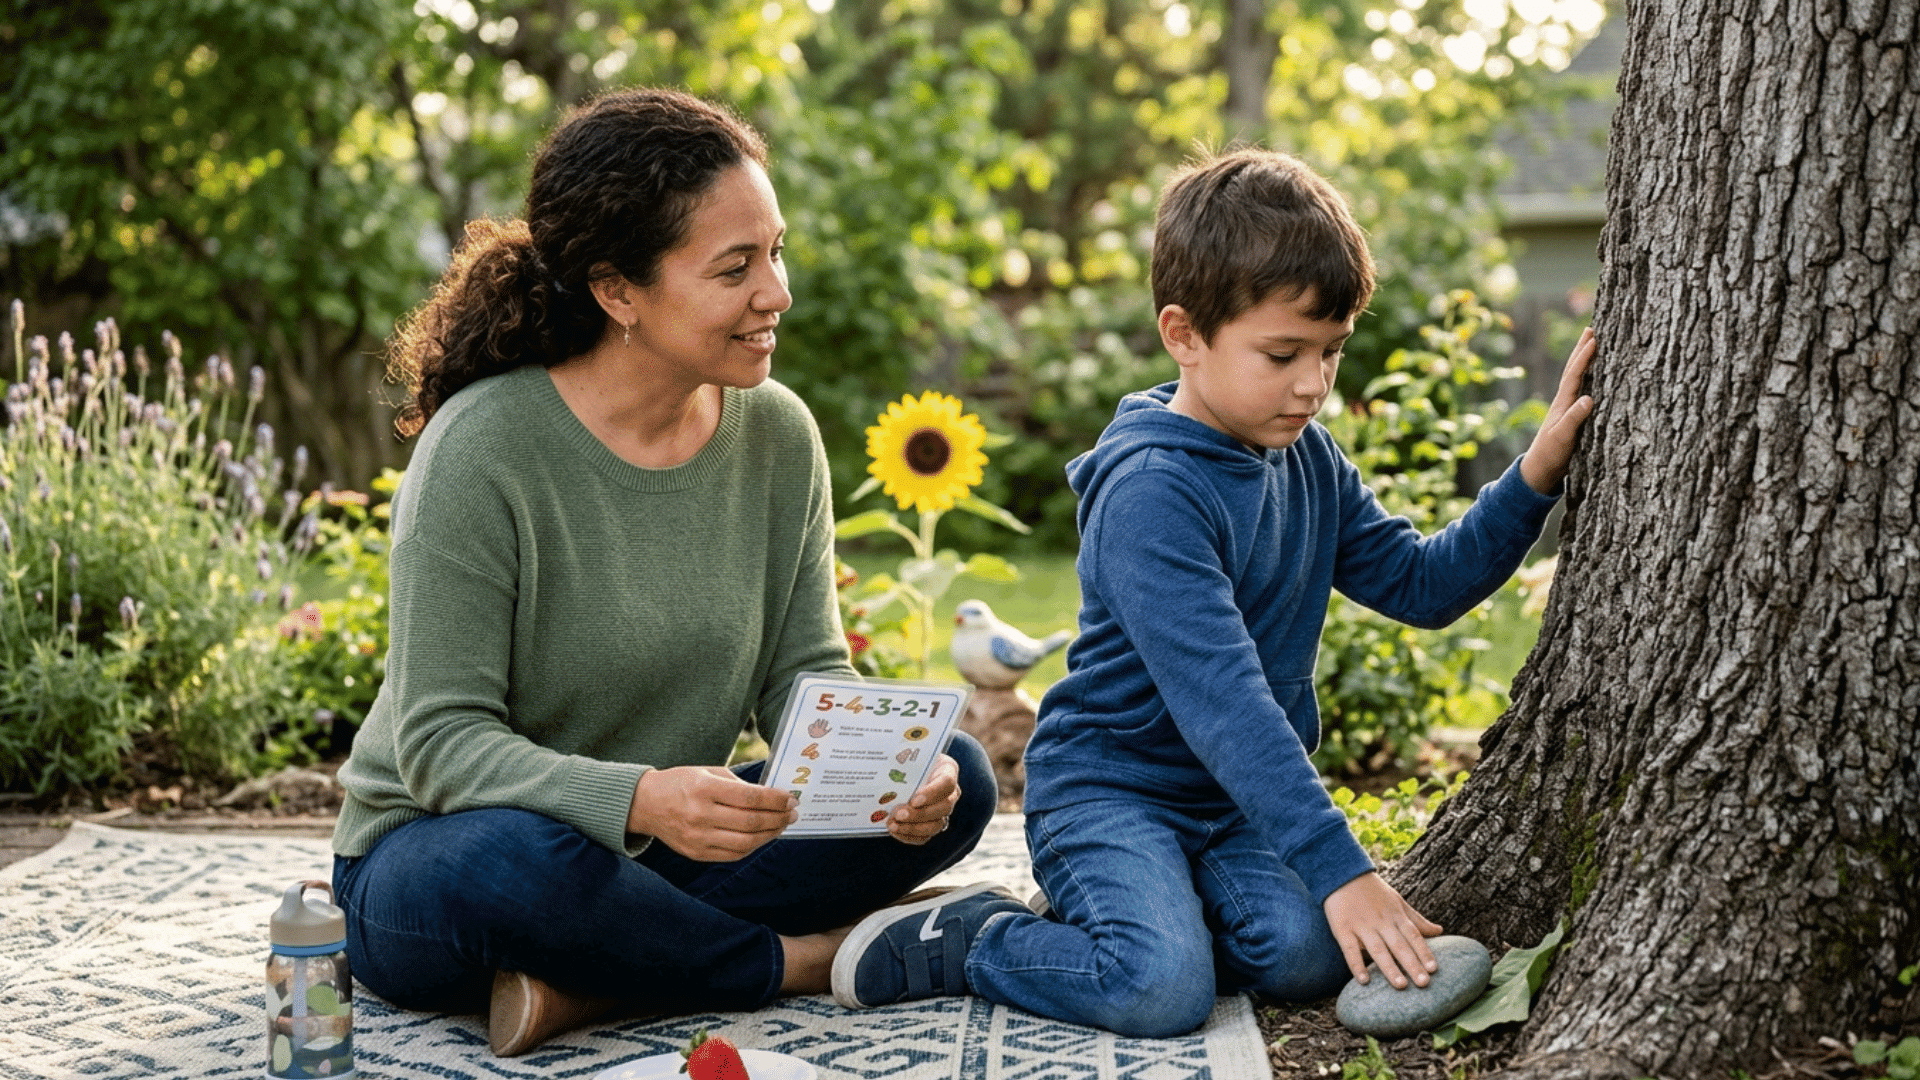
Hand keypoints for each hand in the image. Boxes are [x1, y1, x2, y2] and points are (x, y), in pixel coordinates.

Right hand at [628, 765, 796, 861]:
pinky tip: (762, 836)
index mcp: (704, 788)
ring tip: (781, 825)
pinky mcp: (696, 853)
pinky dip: (753, 846)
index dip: (776, 799)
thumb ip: (738, 785)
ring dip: (770, 834)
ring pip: (746, 842)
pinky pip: (733, 854)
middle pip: (751, 822)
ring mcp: (698, 838)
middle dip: (778, 817)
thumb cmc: (681, 783)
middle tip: (793, 813)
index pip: (750, 797)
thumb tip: (771, 796)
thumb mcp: (707, 772)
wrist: (645, 804)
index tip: (791, 798)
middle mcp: (700, 815)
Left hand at [887, 753, 959, 844]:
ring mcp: (942, 811)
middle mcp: (950, 792)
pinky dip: (909, 836)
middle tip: (898, 813)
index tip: (914, 799)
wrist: (907, 770)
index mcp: (947, 770)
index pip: (947, 783)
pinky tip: (895, 830)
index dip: (932, 793)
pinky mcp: (931, 824)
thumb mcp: (907, 751)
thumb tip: (881, 755)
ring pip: (936, 825)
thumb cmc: (908, 758)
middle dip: (920, 814)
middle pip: (944, 807)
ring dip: (913, 827)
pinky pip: (925, 836)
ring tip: (893, 824)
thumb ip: (901, 754)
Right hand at [1322, 872, 1443, 988]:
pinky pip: (1350, 950)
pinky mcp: (1343, 929)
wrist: (1342, 874)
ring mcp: (1362, 926)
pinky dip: (1356, 965)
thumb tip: (1440, 931)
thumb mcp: (1397, 901)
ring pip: (1378, 949)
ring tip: (1401, 985)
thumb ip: (1417, 919)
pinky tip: (1364, 981)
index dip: (1424, 952)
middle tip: (1424, 983)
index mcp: (1396, 916)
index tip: (1434, 969)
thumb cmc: (1373, 891)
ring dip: (1390, 968)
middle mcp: (1381, 922)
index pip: (1413, 936)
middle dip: (1412, 964)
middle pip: (1399, 945)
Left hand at [1520, 325, 1597, 494]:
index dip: (1584, 357)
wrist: (1540, 470)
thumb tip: (1589, 398)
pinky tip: (1592, 374)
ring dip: (1583, 359)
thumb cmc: (1552, 454)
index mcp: (1562, 403)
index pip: (1575, 374)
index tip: (1594, 338)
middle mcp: (1564, 401)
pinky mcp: (1571, 414)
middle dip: (1582, 349)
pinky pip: (1581, 387)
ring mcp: (1567, 407)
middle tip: (1591, 328)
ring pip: (1576, 376)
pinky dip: (1587, 376)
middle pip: (1573, 369)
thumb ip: (1575, 419)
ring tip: (1591, 342)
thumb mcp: (1563, 438)